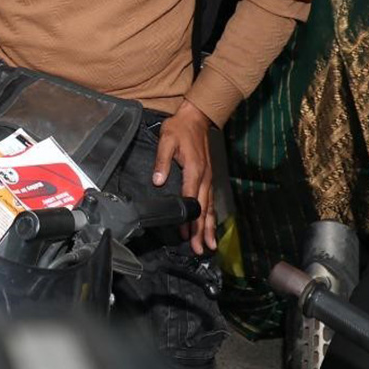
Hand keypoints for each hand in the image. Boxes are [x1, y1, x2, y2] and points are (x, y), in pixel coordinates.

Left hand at [153, 100, 215, 254]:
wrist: (196, 118)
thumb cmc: (180, 129)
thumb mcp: (166, 140)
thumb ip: (162, 161)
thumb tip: (158, 181)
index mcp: (193, 170)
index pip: (190, 199)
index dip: (188, 219)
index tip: (186, 234)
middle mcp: (204, 178)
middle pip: (203, 209)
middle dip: (202, 231)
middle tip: (201, 249)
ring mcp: (208, 178)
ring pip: (209, 207)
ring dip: (209, 227)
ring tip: (209, 246)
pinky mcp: (208, 177)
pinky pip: (210, 201)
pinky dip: (211, 216)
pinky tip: (210, 227)